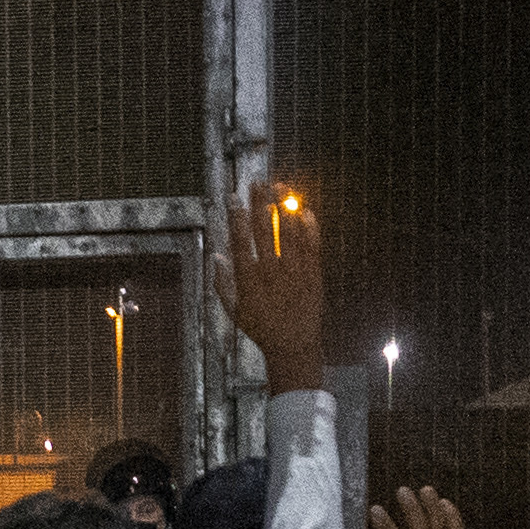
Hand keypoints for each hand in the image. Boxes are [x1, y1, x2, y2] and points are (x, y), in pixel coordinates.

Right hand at [217, 179, 323, 382]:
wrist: (294, 345)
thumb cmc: (261, 328)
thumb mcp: (234, 310)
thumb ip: (222, 283)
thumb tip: (216, 256)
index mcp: (250, 282)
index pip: (241, 243)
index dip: (237, 219)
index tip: (234, 199)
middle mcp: (272, 273)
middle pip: (264, 231)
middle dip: (260, 204)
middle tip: (257, 183)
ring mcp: (295, 272)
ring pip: (289, 233)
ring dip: (283, 208)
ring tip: (280, 186)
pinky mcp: (313, 274)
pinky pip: (312, 246)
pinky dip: (309, 227)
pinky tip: (304, 210)